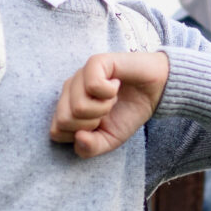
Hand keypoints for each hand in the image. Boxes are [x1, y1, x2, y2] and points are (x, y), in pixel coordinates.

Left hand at [51, 52, 171, 156]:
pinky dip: (110, 92)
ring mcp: (80, 75)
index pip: (56, 132)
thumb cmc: (128, 113)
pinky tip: (116, 85)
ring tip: (113, 98)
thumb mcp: (109, 140)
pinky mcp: (95, 62)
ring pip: (78, 106)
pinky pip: (92, 86)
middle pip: (64, 120)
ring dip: (103, 108)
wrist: (154, 92)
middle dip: (91, 123)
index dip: (80, 135)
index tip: (98, 126)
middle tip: (106, 112)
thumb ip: (90, 148)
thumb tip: (79, 137)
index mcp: (67, 108)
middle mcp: (69, 90)